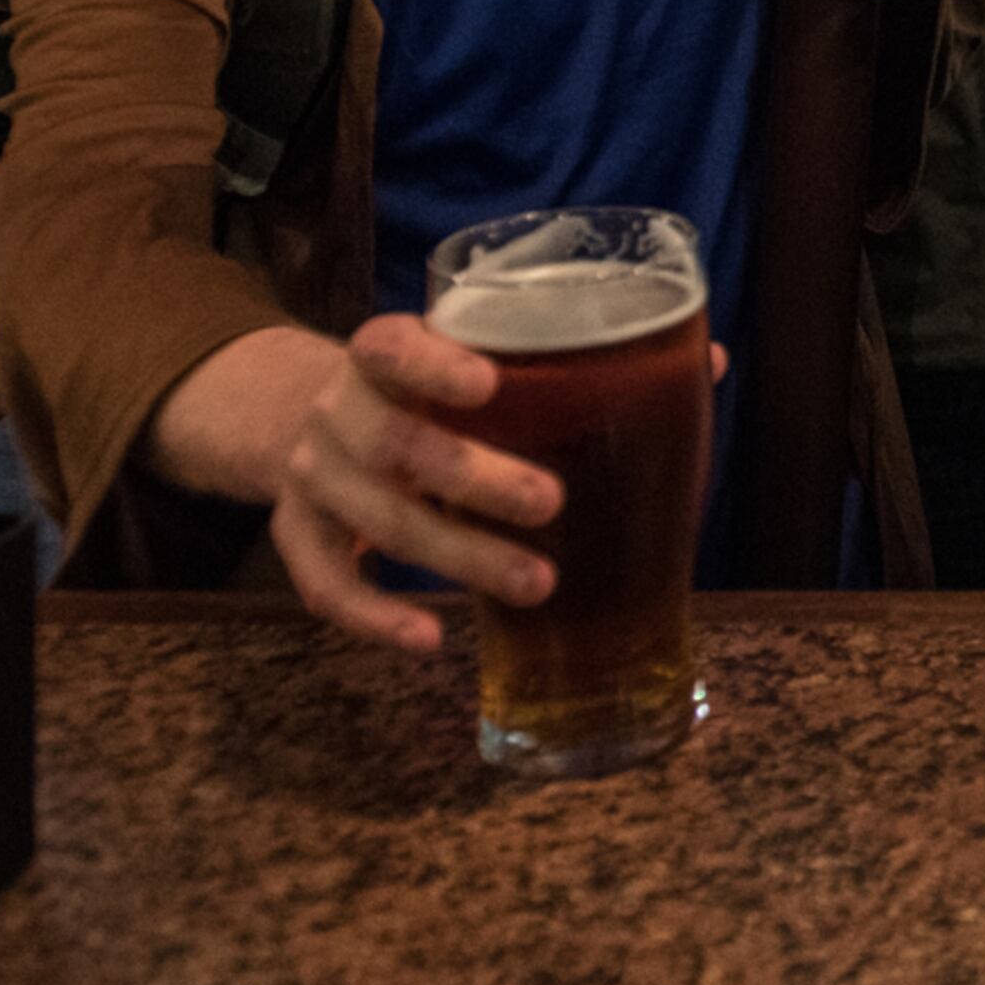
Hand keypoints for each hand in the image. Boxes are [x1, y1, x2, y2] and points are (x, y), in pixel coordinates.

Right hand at [263, 316, 562, 653]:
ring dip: (460, 556)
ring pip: (381, 521)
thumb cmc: (414, 389)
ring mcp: (313, 478)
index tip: (489, 382)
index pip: (389, 347)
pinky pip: (327, 584)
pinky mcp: (297, 535)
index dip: (432, 365)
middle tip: (551, 501)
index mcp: (376, 356)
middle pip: (395, 447)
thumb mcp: (452, 358)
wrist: (294, 414)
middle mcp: (335, 413)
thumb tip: (691, 375)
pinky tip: (430, 637)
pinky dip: (376, 617)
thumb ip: (540, 365)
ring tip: (538, 582)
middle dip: (475, 479)